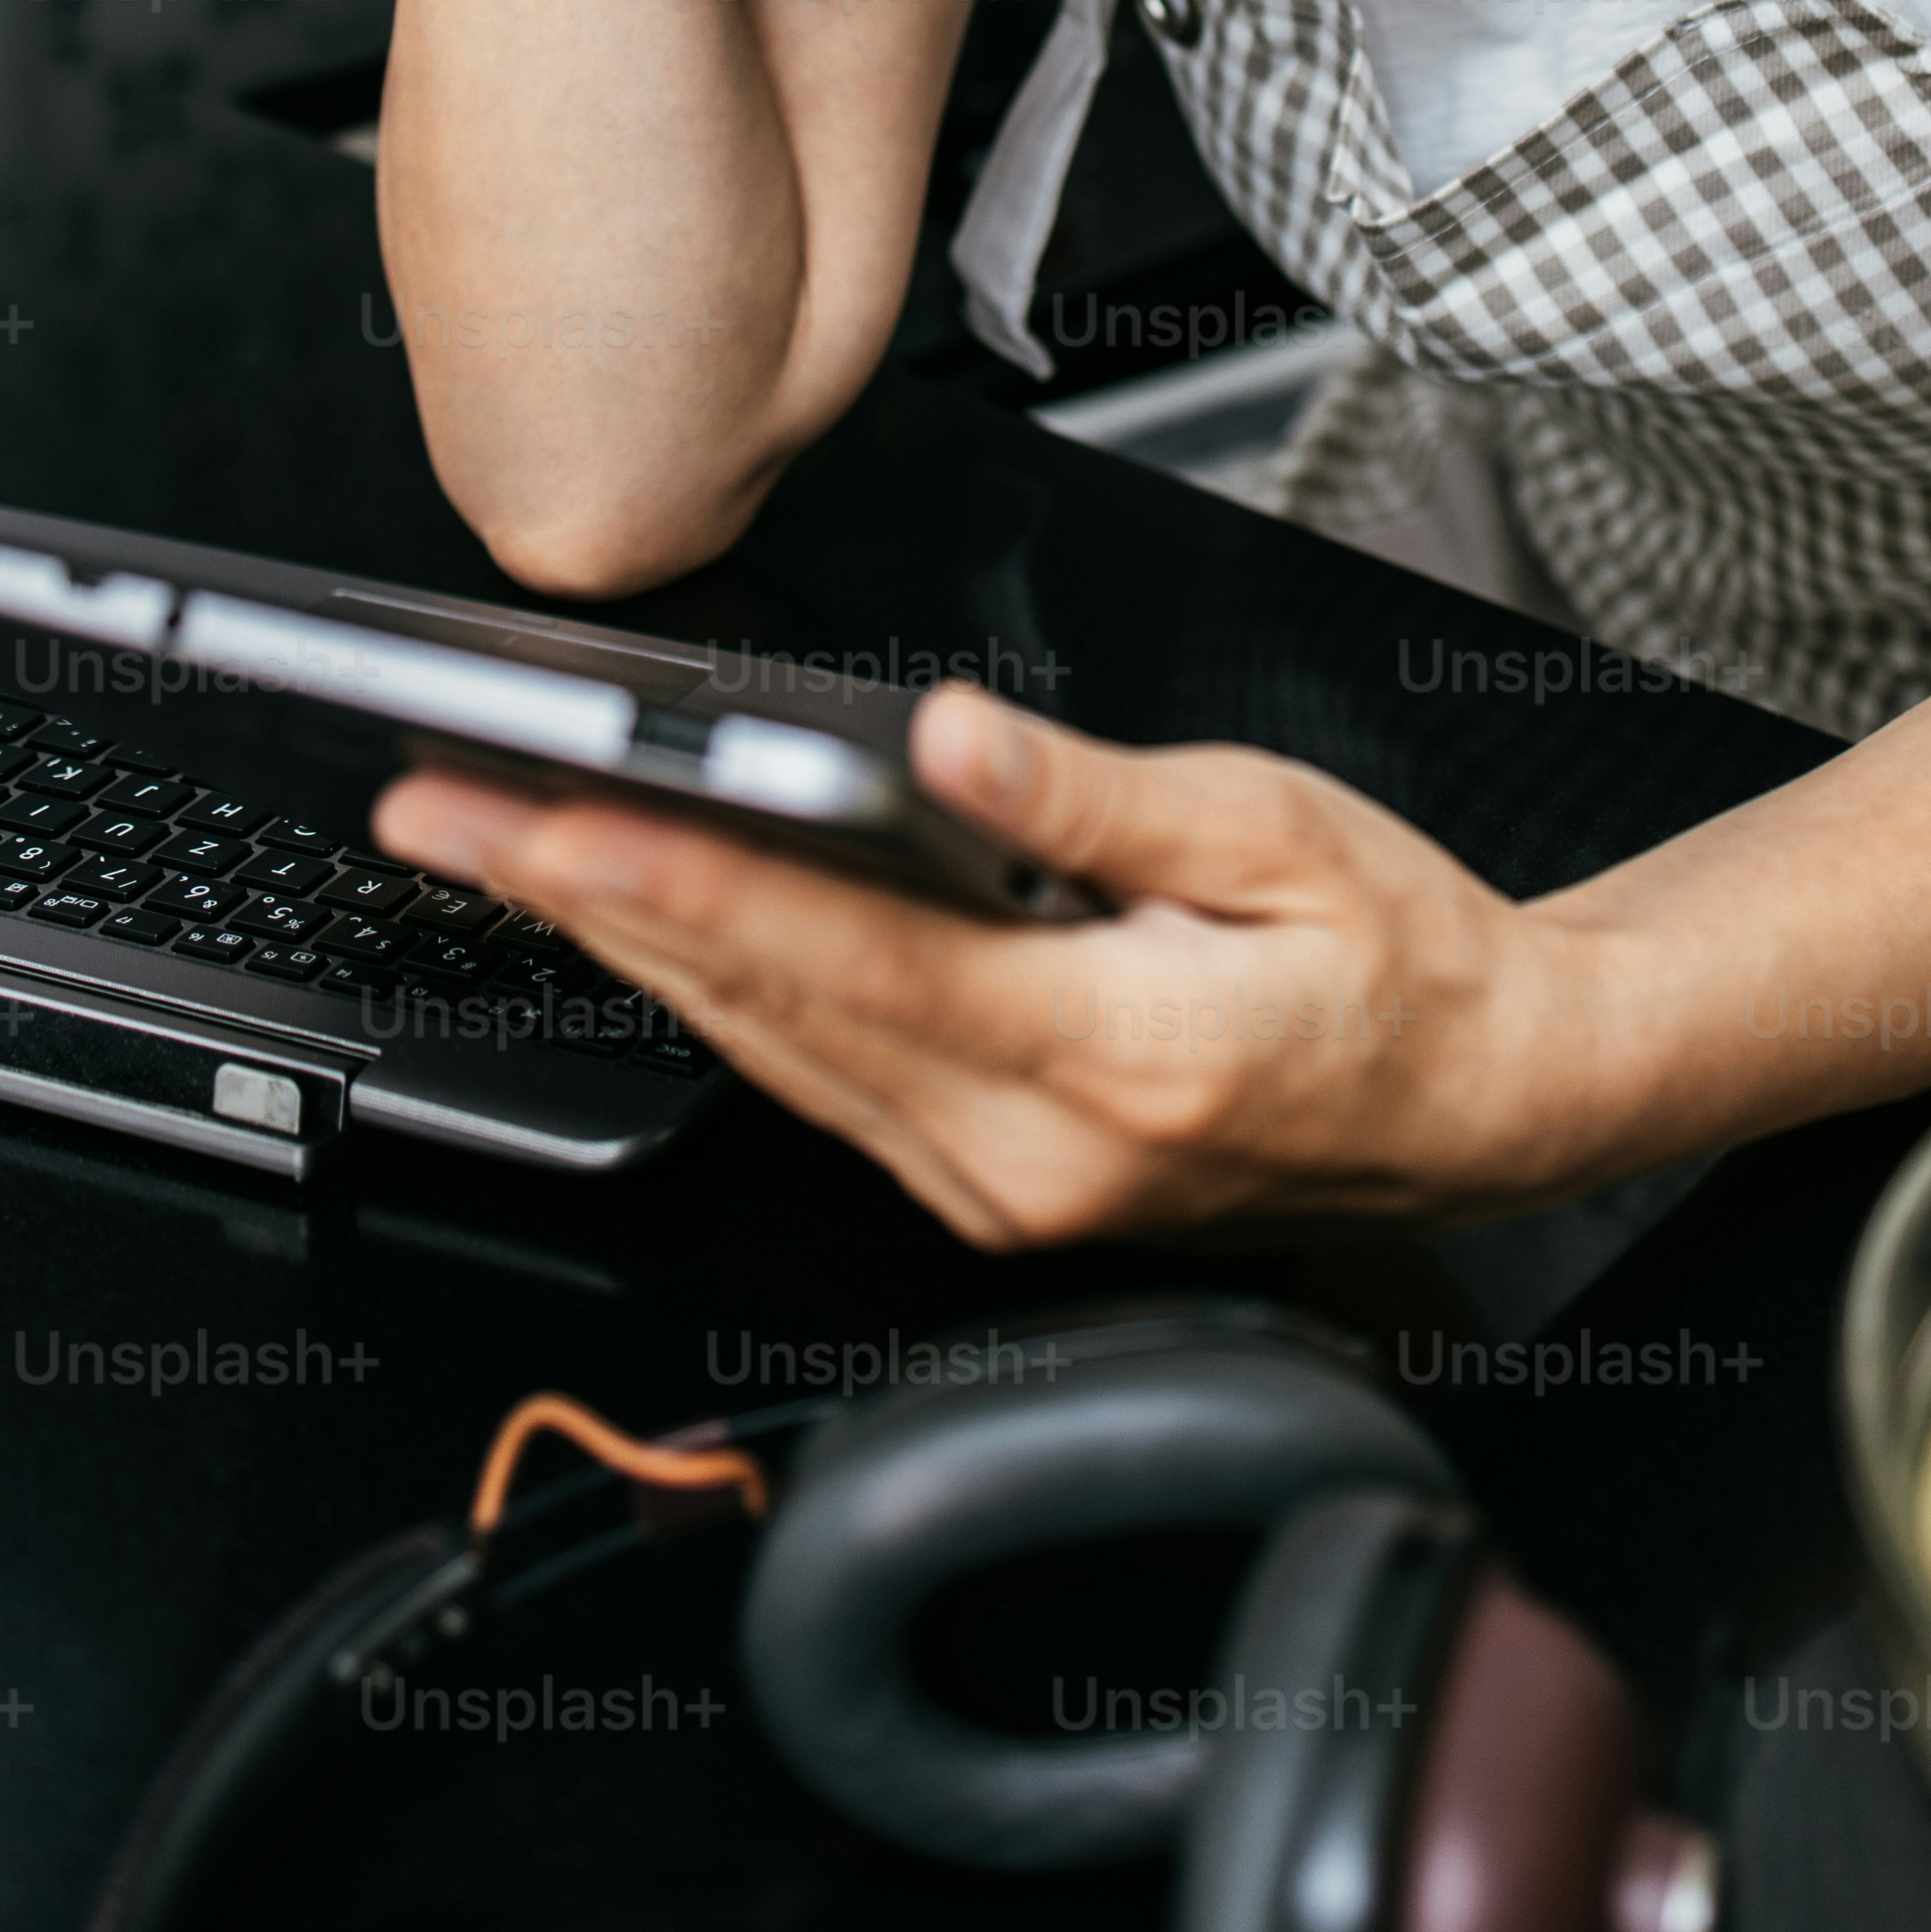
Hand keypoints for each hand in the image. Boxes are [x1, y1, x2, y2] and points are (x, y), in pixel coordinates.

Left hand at [376, 686, 1618, 1244]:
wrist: (1487, 1096)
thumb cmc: (1405, 956)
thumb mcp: (1272, 830)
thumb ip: (1091, 797)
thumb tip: (951, 744)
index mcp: (1113, 1054)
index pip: (846, 956)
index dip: (682, 884)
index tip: (550, 825)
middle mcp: (1036, 1151)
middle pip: (768, 1012)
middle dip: (586, 907)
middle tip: (443, 813)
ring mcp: (1008, 1187)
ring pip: (773, 1057)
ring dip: (626, 951)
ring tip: (499, 853)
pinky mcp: (997, 1185)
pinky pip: (824, 1085)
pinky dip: (722, 997)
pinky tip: (646, 928)